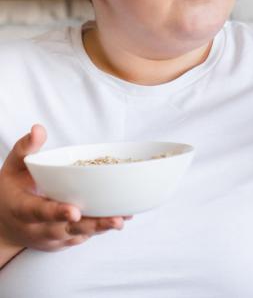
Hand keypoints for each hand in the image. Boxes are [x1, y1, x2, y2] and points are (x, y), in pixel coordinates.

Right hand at [0, 124, 131, 258]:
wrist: (5, 223)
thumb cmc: (13, 188)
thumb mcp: (13, 166)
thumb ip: (26, 148)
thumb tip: (38, 129)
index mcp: (22, 208)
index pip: (39, 211)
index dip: (57, 212)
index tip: (74, 211)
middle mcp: (37, 228)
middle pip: (66, 229)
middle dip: (91, 225)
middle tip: (115, 220)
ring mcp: (51, 238)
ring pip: (78, 236)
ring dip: (101, 229)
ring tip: (122, 219)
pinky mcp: (62, 242)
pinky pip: (83, 237)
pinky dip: (100, 230)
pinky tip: (119, 218)